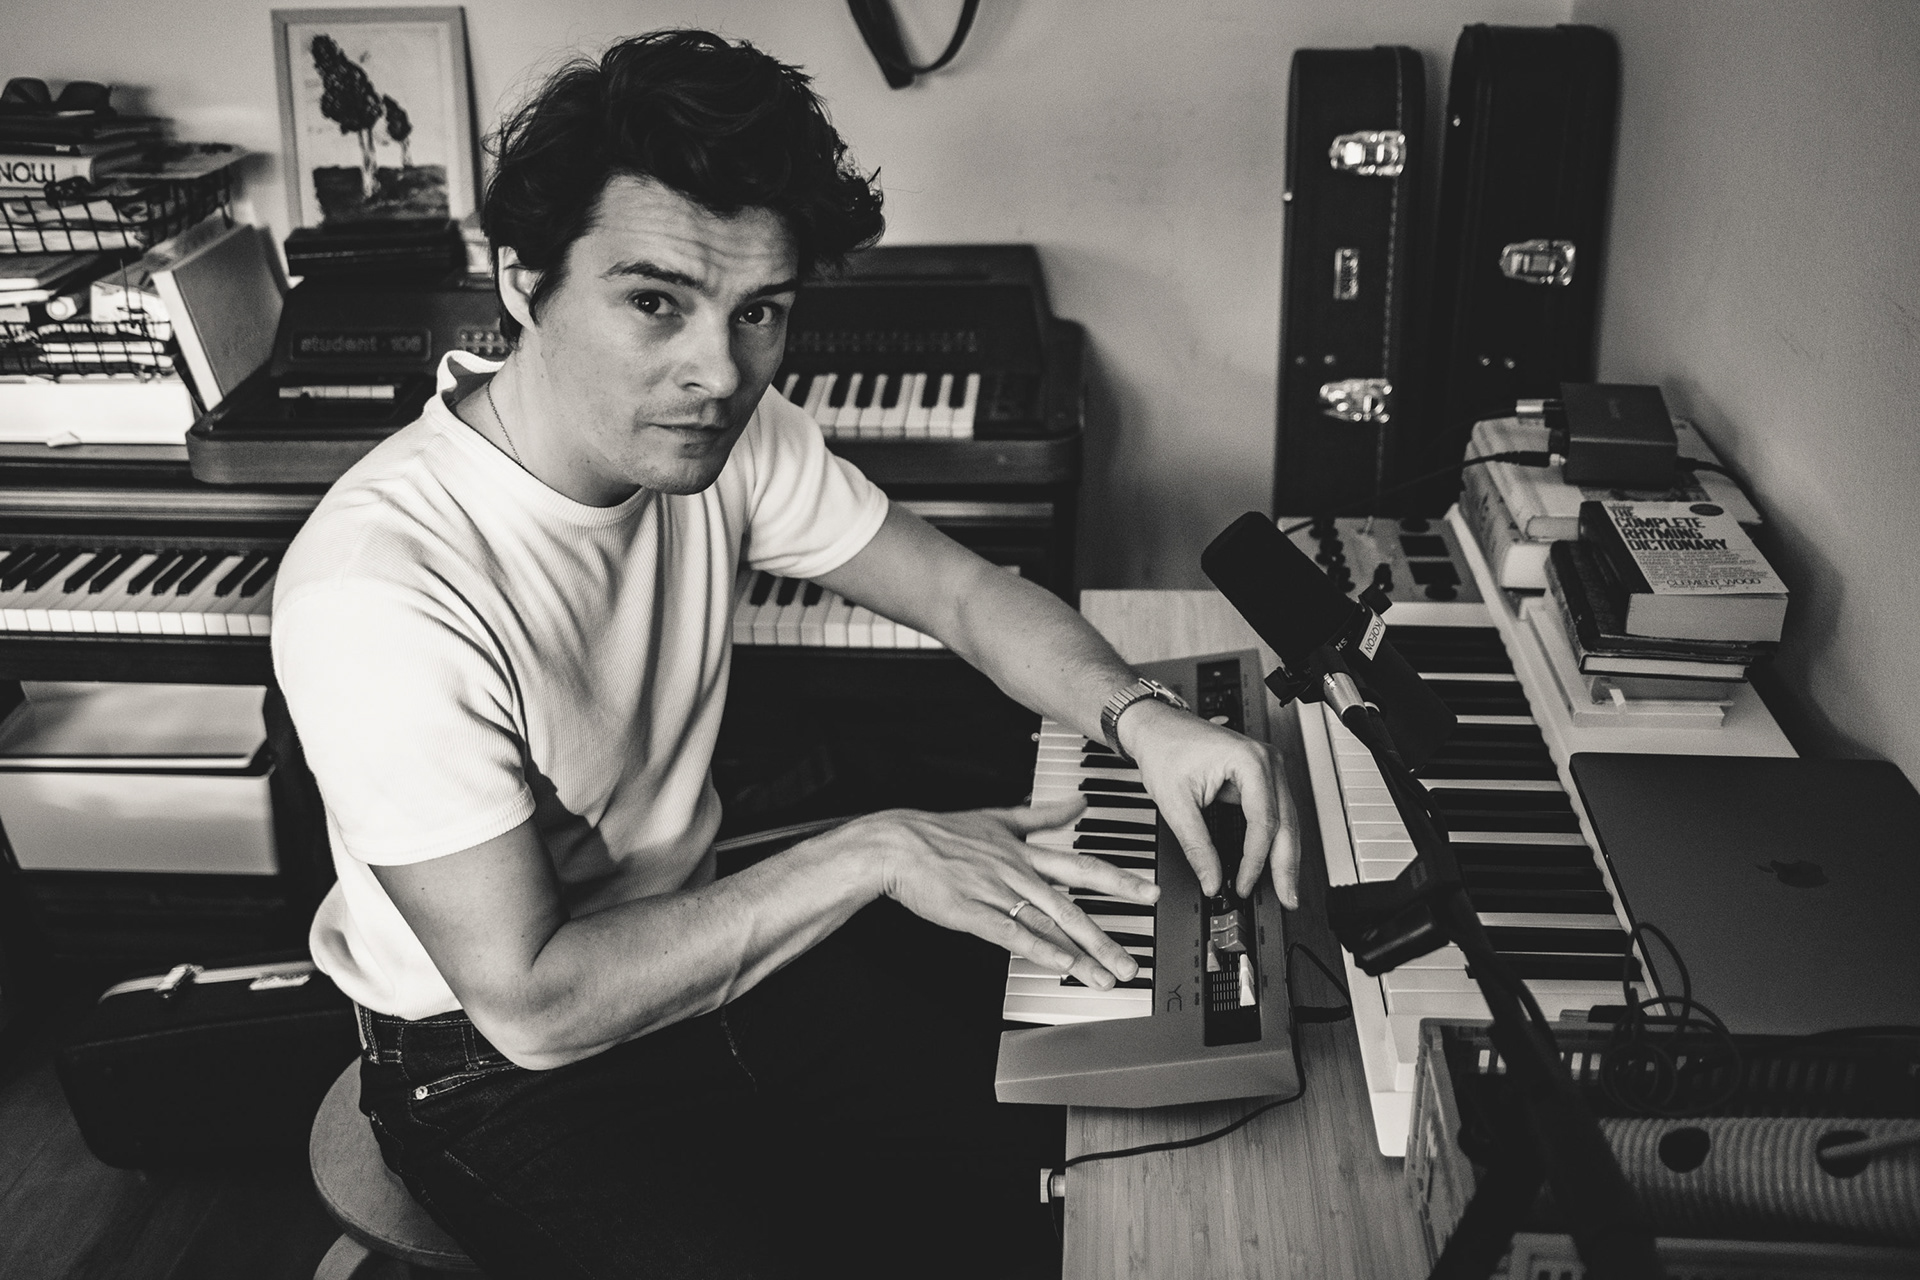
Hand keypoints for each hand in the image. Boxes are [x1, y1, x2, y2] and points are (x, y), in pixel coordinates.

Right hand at [852, 800, 1158, 989]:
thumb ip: (1043, 815)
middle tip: (1135, 960)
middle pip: (1072, 906)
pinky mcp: (972, 913)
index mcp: (1025, 851)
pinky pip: (1011, 934)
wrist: (896, 843)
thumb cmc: (942, 833)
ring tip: (1107, 977)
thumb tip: (1079, 803)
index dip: (1119, 880)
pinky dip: (1038, 950)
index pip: (1082, 866)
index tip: (1151, 892)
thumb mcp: (998, 817)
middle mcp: (1018, 872)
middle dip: (1108, 935)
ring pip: (1047, 925)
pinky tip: (1060, 966)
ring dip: (1081, 954)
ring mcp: (996, 892)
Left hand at [1117, 700, 1300, 906]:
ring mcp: (1268, 766)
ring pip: (1286, 819)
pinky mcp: (1262, 775)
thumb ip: (1197, 846)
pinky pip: (1276, 812)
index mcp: (1249, 761)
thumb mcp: (1175, 803)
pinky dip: (1274, 839)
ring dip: (1285, 855)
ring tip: (1285, 888)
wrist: (1155, 726)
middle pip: (1286, 822)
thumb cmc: (1164, 748)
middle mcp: (1267, 760)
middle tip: (1287, 898)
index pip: (1263, 821)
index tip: (1243, 885)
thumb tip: (1212, 880)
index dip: (1255, 861)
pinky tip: (1274, 863)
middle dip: (1286, 865)